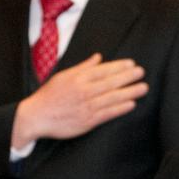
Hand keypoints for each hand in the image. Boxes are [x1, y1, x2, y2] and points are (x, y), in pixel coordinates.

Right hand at [10, 54, 147, 148]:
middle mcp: (84, 91)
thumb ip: (82, 67)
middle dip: (128, 77)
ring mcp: (86, 106)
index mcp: (77, 78)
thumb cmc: (49, 96)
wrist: (36, 117)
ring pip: (112, 97)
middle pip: (110, 82)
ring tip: (143, 88)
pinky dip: (120, 108)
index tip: (132, 64)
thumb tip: (98, 57)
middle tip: (142, 73)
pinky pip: (107, 113)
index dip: (119, 67)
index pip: (103, 70)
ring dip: (129, 92)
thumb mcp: (63, 76)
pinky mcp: (87, 121)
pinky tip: (131, 104)